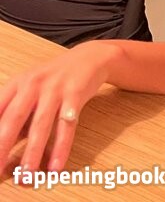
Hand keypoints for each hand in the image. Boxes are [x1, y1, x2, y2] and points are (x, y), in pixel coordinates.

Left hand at [0, 41, 117, 174]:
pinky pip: (67, 125)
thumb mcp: (30, 88)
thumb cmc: (55, 78)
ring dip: (33, 152)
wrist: (88, 57)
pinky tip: (56, 165)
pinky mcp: (76, 93)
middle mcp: (34, 84)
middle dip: (4, 145)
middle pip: (15, 117)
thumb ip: (16, 113)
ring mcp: (56, 88)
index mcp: (17, 83)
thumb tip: (3, 147)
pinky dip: (61, 147)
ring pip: (41, 124)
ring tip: (27, 175)